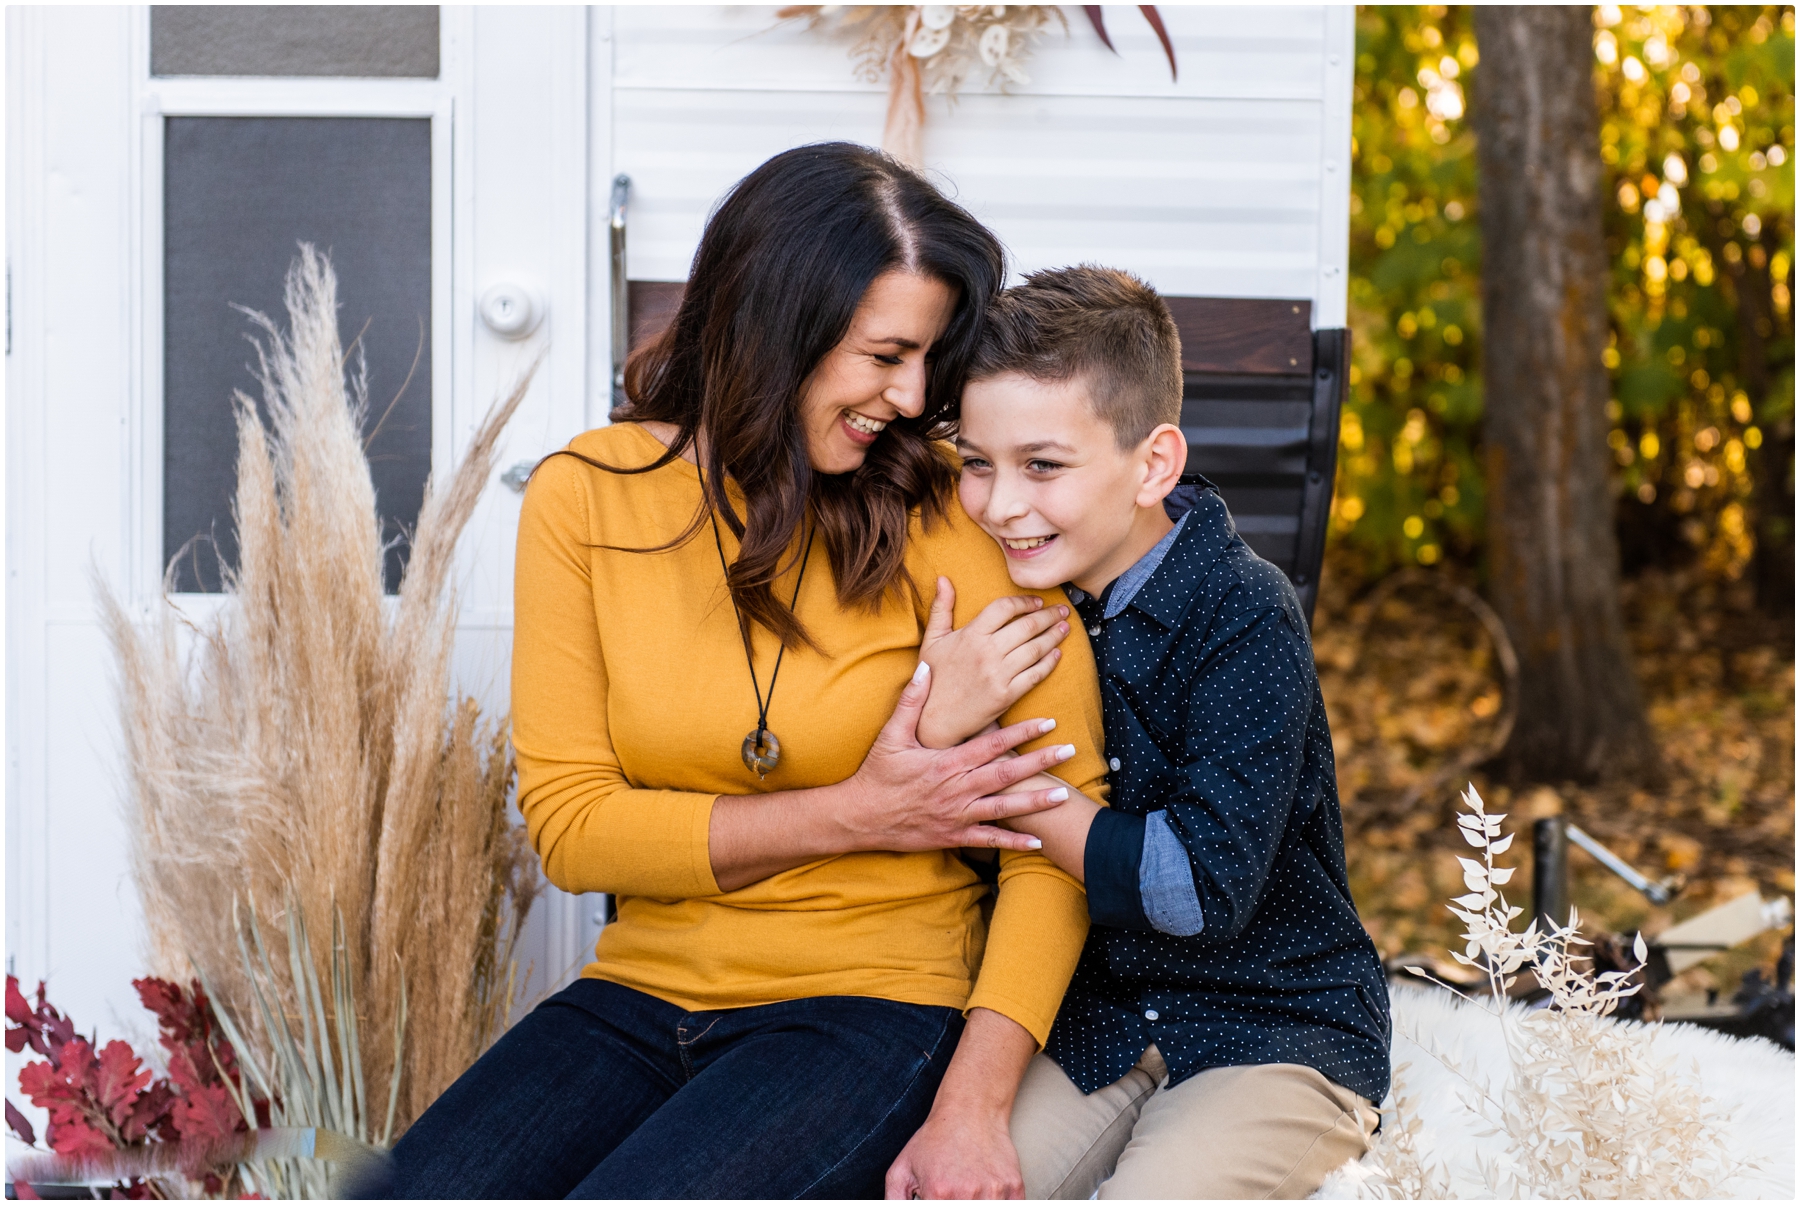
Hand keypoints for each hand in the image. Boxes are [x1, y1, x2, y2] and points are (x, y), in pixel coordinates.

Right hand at [842, 662, 1076, 853]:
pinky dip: (1012, 840)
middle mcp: (957, 788)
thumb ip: (911, 702)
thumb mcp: (891, 735)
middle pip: (1006, 773)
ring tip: (1062, 796)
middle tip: (1069, 752)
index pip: (992, 743)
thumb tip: (925, 667)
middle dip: (1040, 762)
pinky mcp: (953, 835)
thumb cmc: (877, 775)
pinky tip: (1036, 841)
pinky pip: (988, 839)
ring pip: (1003, 807)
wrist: (860, 817)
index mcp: (947, 762)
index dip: (1022, 732)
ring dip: (1034, 802)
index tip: (1047, 722)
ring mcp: (957, 814)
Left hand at [884, 1105, 1022, 1199]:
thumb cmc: (935, 1140)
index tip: (936, 1199)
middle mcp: (967, 1194)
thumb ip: (894, 1201)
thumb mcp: (901, 1170)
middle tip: (950, 1194)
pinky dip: (997, 1203)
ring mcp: (994, 1191)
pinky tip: (984, 1192)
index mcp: (938, 1193)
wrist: (971, 1110)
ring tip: (966, 1191)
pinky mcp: (1014, 1187)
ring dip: (975, 1204)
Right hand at [917, 578, 1070, 748]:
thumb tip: (943, 578)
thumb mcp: (932, 640)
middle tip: (1062, 611)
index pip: (1004, 608)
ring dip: (1054, 636)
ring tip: (1065, 628)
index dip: (1025, 601)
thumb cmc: (932, 677)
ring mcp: (998, 674)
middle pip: (1027, 626)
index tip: (1038, 601)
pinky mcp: (1006, 695)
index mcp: (970, 635)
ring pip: (1036, 649)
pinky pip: (1035, 674)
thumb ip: (941, 608)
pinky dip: (1050, 662)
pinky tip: (1057, 654)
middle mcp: (986, 652)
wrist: (934, 719)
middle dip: (1049, 616)